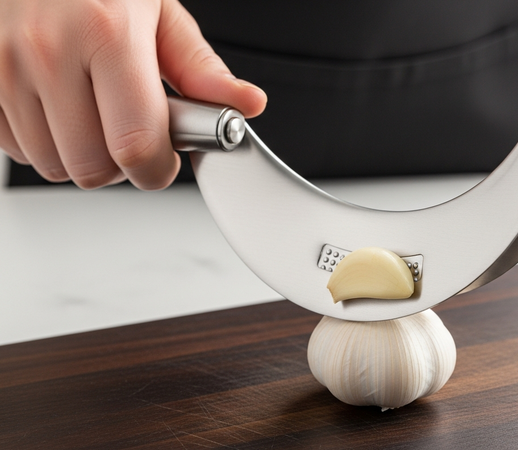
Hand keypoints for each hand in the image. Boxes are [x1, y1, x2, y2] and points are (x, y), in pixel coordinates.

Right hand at [0, 0, 265, 188]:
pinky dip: (39, 139)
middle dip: (121, 165)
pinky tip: (56, 103)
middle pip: (91, 168)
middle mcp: (48, 51)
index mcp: (108, 34)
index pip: (136, 145)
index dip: (158, 168)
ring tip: (91, 108)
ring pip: (51, 165)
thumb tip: (245, 105)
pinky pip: (12, 147)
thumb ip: (200, 68)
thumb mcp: (158, 8)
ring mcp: (2, 65)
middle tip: (131, 133)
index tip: (166, 160)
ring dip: (80, 153)